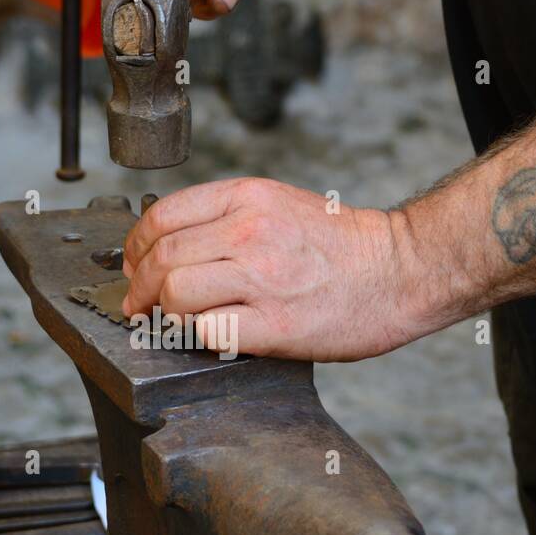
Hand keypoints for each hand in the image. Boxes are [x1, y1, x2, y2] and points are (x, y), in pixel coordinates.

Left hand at [122, 178, 423, 361]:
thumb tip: (172, 245)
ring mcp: (262, 279)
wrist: (401, 270)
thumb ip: (228, 217)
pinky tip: (200, 336)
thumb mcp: (281, 204)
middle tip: (140, 303)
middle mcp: (251, 232)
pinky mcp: (275, 324)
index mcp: (249, 198)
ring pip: (175, 292)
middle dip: (140, 286)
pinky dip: (192, 336)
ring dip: (161, 312)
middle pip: (162, 258)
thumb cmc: (343, 246)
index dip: (135, 246)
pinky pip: (207, 331)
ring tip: (165, 321)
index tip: (134, 265)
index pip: (163, 217)